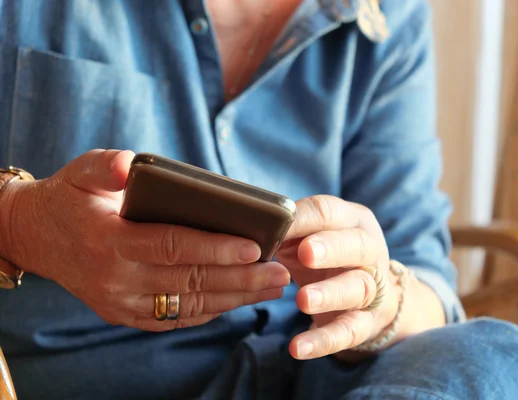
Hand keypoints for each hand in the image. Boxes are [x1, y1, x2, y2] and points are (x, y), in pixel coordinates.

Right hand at [0, 150, 289, 330]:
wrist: (37, 237)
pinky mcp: (125, 314)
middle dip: (240, 278)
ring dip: (235, 298)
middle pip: (190, 280)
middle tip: (281, 272)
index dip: (215, 248)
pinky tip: (240, 300)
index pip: (172, 246)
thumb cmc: (71, 198)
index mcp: (109, 240)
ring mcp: (121, 302)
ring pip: (189, 304)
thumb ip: (104, 166)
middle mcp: (116, 279)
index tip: (254, 248)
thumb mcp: (80, 171)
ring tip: (273, 287)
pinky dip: (211, 310)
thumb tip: (128, 165)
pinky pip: (175, 317)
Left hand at [276, 195, 402, 359]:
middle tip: (305, 253)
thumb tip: (248, 228)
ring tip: (303, 301)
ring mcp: (372, 287)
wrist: (367, 293)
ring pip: (357, 288)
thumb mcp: (309, 236)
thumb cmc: (326, 255)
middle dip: (330, 248)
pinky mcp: (366, 322)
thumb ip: (287, 231)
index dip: (304, 218)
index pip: (329, 213)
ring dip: (330, 294)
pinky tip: (298, 348)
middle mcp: (369, 250)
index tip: (277, 225)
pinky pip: (349, 331)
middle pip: (355, 245)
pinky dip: (323, 340)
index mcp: (352, 220)